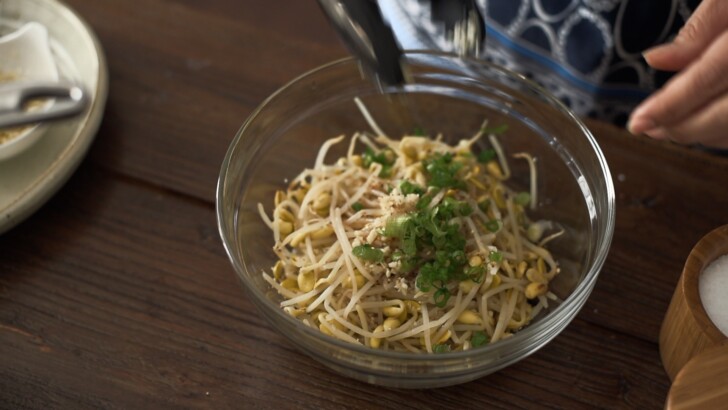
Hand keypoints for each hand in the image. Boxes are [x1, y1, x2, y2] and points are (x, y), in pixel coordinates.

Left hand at [628, 0, 727, 148]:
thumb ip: (702, 29)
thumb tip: (656, 59)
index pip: (706, 79)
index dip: (668, 106)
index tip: (637, 123)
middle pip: (725, 113)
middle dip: (681, 127)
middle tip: (647, 129)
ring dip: (703, 134)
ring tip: (668, 129)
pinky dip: (725, 132)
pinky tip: (705, 126)